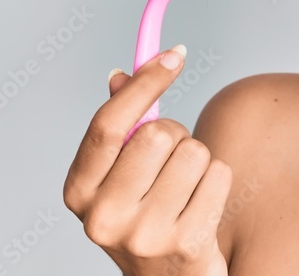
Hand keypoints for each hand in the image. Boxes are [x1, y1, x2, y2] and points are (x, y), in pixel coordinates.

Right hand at [63, 46, 231, 275]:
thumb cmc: (146, 218)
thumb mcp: (120, 178)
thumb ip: (119, 128)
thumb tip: (120, 76)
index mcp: (78, 192)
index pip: (109, 124)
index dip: (145, 83)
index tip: (174, 55)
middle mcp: (103, 217)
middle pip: (158, 133)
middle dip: (175, 136)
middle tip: (172, 162)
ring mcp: (143, 235)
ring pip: (194, 151)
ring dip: (199, 161)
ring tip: (186, 190)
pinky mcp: (186, 244)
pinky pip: (219, 175)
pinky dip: (218, 182)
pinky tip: (202, 207)